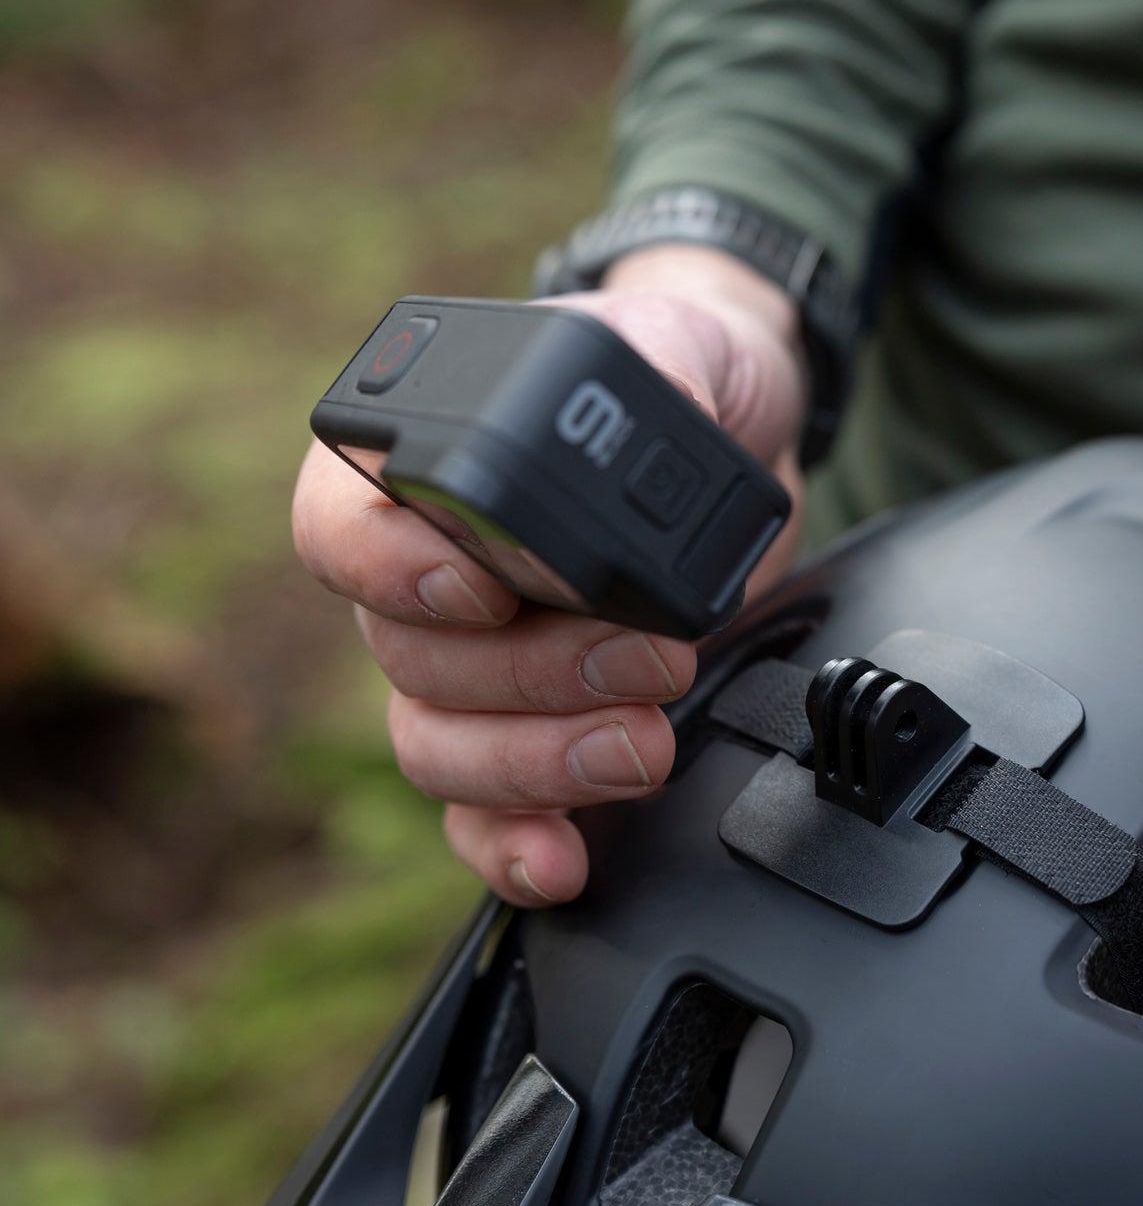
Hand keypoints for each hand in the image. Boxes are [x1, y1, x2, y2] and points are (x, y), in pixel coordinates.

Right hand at [292, 245, 806, 904]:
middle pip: (410, 660)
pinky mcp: (538, 729)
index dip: (394, 573)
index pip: (339, 530)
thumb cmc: (679, 372)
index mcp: (415, 464)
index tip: (483, 588)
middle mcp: (420, 575)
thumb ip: (653, 375)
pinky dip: (514, 848)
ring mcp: (473, 665)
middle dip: (535, 674)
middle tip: (649, 655)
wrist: (740, 439)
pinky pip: (481, 816)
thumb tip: (656, 431)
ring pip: (441, 747)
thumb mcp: (678, 343)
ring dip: (541, 763)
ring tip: (646, 743)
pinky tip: (563, 863)